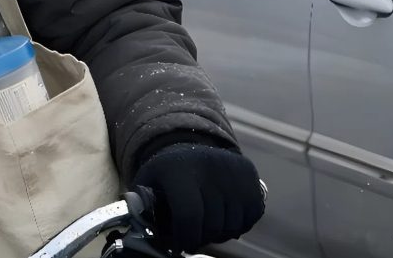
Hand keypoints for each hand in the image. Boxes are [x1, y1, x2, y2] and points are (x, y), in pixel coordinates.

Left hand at [133, 143, 264, 253]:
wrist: (190, 146)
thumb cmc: (166, 174)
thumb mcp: (146, 183)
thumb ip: (141, 207)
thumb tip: (140, 231)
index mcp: (178, 169)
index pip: (189, 214)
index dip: (186, 237)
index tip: (181, 245)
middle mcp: (208, 166)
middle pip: (213, 222)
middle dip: (202, 237)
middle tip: (193, 238)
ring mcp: (232, 169)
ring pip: (233, 222)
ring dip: (221, 233)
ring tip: (207, 227)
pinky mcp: (249, 173)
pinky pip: (252, 213)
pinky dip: (241, 223)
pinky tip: (225, 218)